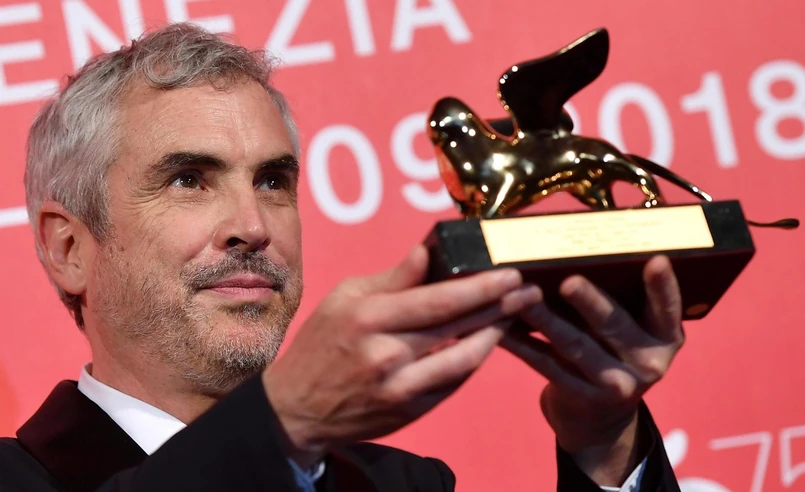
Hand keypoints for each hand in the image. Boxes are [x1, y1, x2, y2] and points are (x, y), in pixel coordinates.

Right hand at [262, 245, 541, 467]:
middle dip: (501, 305)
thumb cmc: (321, 343)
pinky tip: (488, 340)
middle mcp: (386, 353)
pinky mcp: (410, 411)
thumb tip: (427, 250)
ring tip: (517, 313)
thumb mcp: (344, 298)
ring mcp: (401, 386)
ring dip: (496, 333)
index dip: (480, 286)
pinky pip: (454, 381)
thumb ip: (391, 278)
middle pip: (458, 325)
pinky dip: (475, 359)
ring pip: (464, 358)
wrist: (298, 408)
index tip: (510, 272)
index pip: (437, 298)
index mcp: (368, 317)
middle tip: (530, 289)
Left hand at [501, 255, 683, 483]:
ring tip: (524, 298)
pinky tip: (502, 328)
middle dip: (591, 302)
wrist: (601, 419)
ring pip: (575, 345)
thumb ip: (623, 302)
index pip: (667, 308)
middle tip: (569, 281)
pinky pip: (547, 364)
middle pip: (615, 325)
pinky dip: (523, 344)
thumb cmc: (614, 353)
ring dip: (546, 319)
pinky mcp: (580, 395)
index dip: (663, 286)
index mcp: (665, 338)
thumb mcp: (633, 334)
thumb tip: (581, 252)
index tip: (655, 259)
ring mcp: (615, 384)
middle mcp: (647, 362)